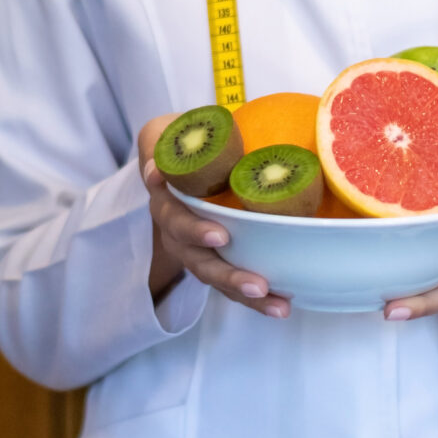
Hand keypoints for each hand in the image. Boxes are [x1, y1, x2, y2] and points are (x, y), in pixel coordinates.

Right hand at [138, 114, 291, 318]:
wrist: (181, 159)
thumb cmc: (183, 142)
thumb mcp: (166, 132)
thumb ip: (162, 141)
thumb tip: (155, 169)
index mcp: (167, 200)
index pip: (174, 218)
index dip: (193, 229)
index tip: (220, 236)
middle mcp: (177, 230)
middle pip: (198, 259)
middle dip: (227, 273)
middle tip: (256, 282)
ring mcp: (196, 248)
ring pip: (217, 277)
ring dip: (245, 292)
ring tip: (278, 304)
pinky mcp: (216, 258)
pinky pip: (232, 283)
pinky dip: (256, 298)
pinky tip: (283, 305)